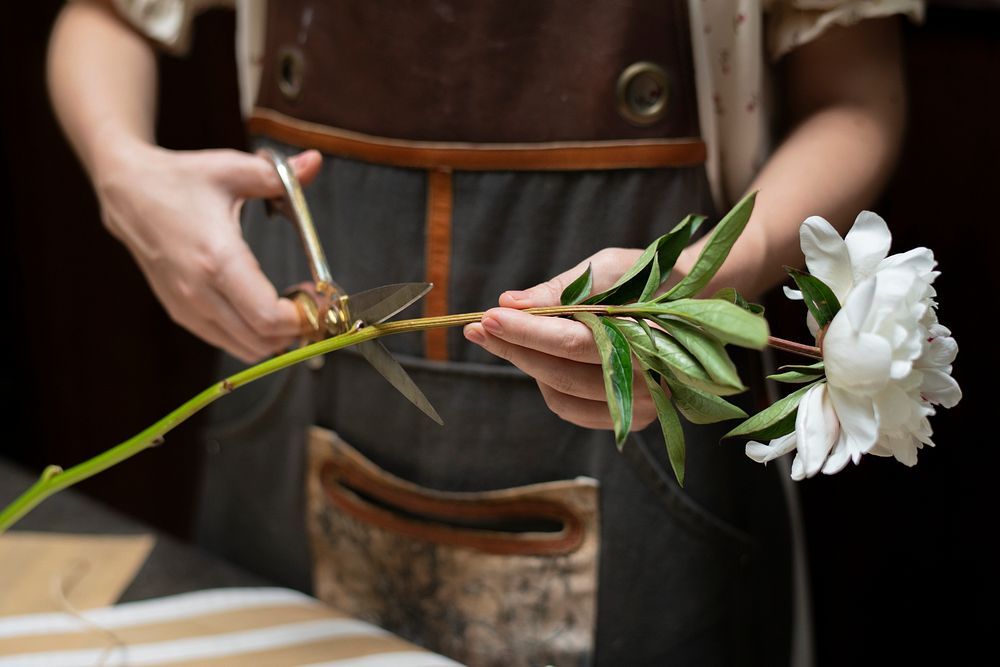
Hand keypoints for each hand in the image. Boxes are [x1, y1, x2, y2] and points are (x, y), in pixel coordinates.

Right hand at [94, 141, 322, 361]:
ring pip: (245, 349)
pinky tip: (263, 308)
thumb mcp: (232, 170)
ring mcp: (186, 307)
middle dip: (297, 330)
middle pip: (262, 341)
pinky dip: (253, 336)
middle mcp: (199, 292)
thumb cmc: (182, 180)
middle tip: (313, 305)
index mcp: (217, 259)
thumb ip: (279, 174)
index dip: (303, 318)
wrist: (127, 192)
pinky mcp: (180, 313)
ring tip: (290, 306)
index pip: (267, 317)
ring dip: (276, 337)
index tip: (320, 300)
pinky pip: (226, 341)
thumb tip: (315, 161)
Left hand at [464, 248, 659, 430]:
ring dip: (527, 365)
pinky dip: (546, 383)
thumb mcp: (608, 268)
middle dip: (514, 348)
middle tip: (477, 327)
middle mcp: (650, 379)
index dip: (527, 331)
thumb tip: (511, 302)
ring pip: (561, 395)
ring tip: (511, 336)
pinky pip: (570, 408)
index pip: (574, 341)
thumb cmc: (646, 278)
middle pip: (563, 374)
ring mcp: (643, 405)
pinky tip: (540, 357)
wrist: (691, 304)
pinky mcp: (630, 419)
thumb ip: (562, 289)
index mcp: (649, 335)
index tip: (488, 315)